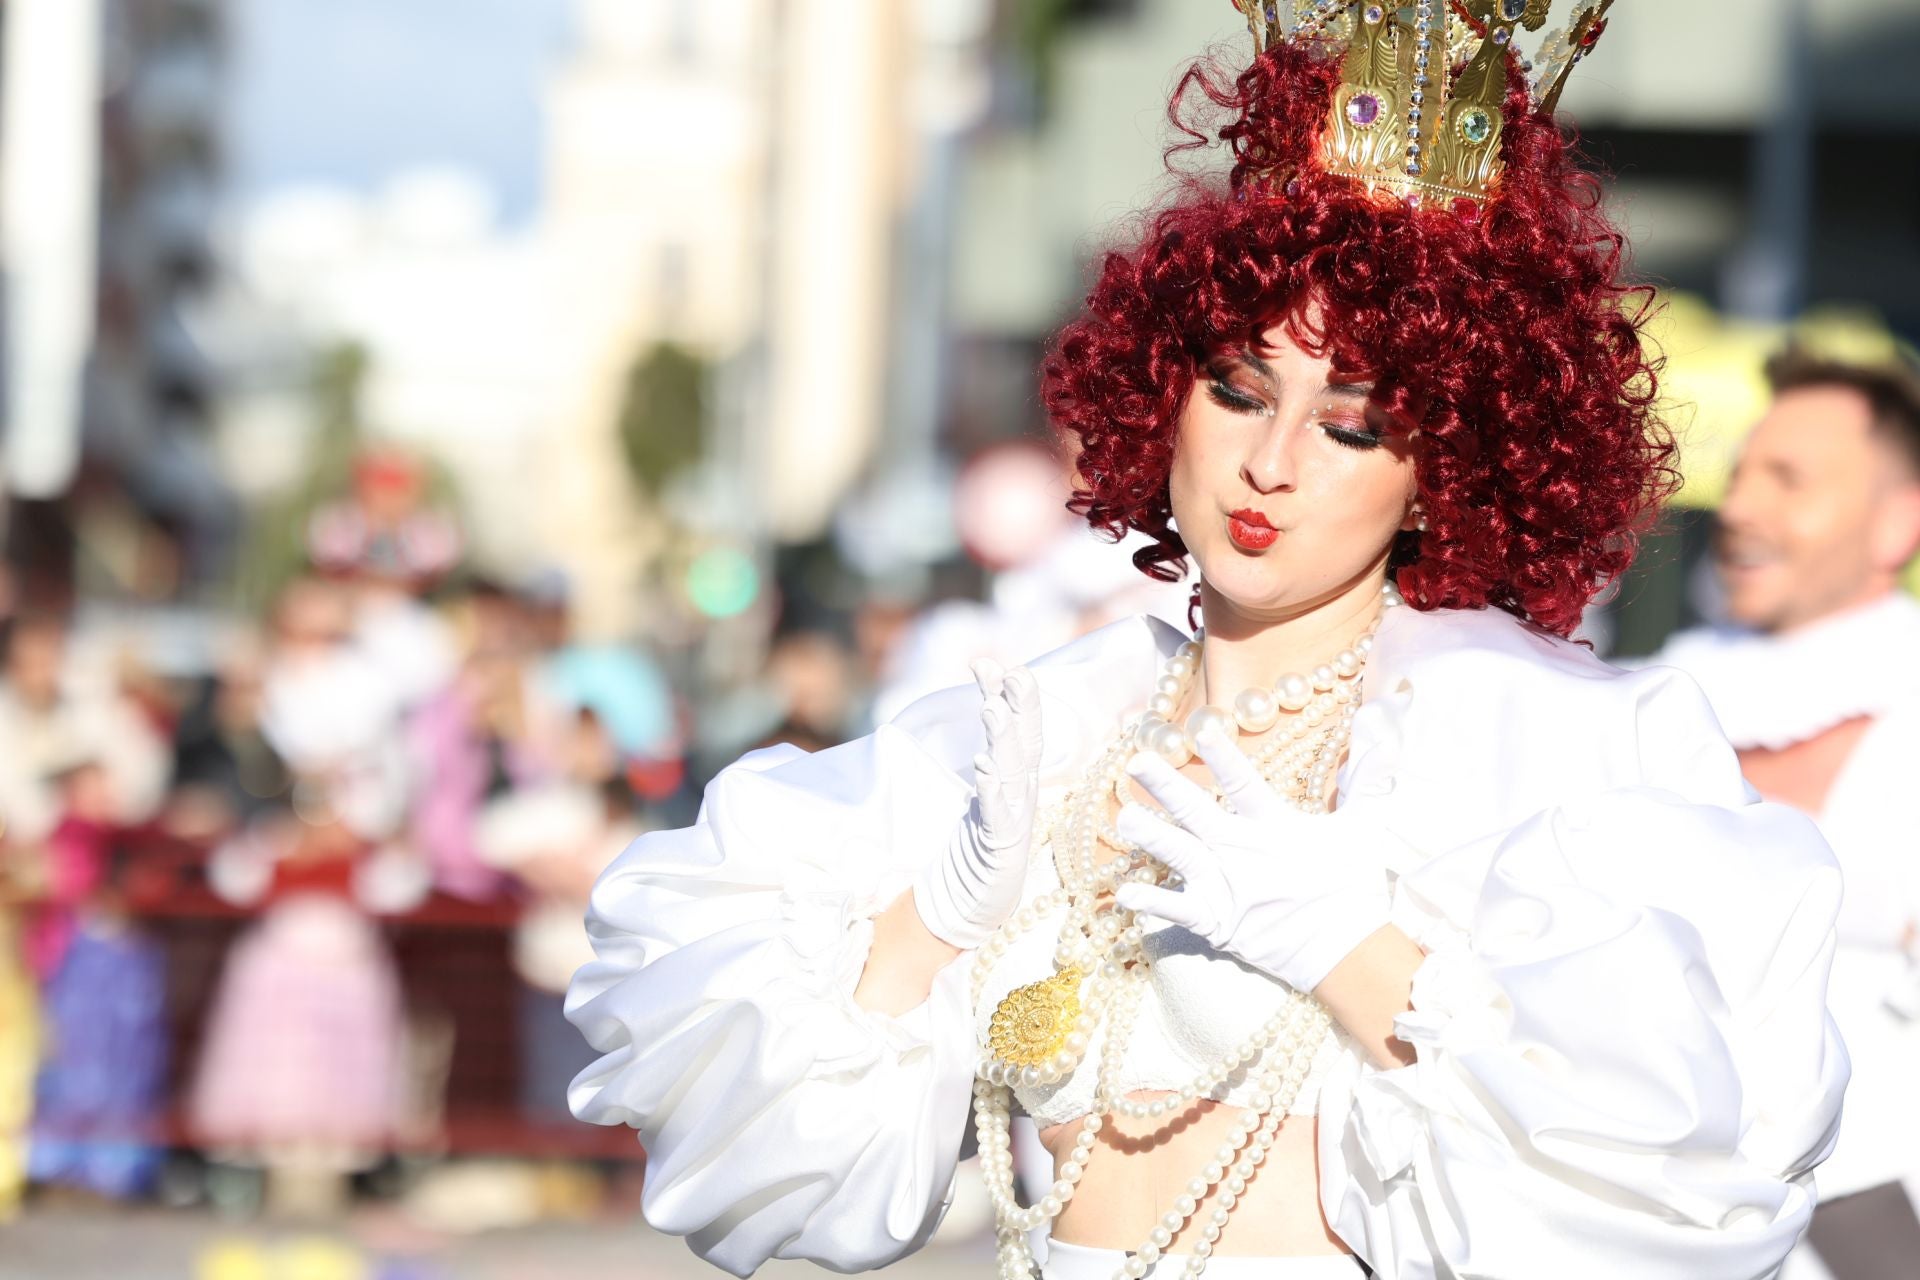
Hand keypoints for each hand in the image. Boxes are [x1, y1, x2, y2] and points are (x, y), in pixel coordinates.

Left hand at [912, 659, 1043, 948]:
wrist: (973, 908)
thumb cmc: (976, 850)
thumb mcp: (985, 794)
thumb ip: (993, 756)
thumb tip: (993, 711)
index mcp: (1019, 781)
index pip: (1020, 729)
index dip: (1008, 695)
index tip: (989, 662)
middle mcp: (1023, 796)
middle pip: (1026, 743)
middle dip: (1019, 705)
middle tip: (1012, 671)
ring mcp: (1014, 822)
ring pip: (1013, 772)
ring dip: (1004, 739)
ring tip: (991, 708)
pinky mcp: (1000, 849)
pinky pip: (997, 815)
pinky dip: (992, 790)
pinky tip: (985, 767)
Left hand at [1113, 725, 1391, 994]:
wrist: (1347, 954)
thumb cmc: (1353, 889)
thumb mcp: (1365, 829)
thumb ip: (1368, 781)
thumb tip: (1382, 735)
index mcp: (1275, 828)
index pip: (1245, 784)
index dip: (1223, 756)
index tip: (1201, 729)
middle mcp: (1243, 854)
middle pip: (1197, 814)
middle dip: (1166, 786)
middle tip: (1137, 762)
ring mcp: (1226, 889)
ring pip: (1180, 856)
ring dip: (1151, 837)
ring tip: (1125, 818)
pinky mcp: (1216, 922)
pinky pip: (1178, 911)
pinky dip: (1151, 903)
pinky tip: (1123, 894)